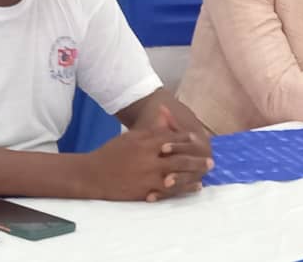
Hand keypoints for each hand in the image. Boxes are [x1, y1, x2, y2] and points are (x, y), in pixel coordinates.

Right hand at [84, 106, 213, 201]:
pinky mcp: (143, 191)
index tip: (199, 141)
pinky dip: (181, 190)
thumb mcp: (133, 136)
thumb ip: (152, 128)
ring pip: (176, 177)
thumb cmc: (113, 152)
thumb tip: (165, 111)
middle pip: (179, 159)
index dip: (188, 141)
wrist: (92, 174)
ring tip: (204, 176)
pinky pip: (166, 192)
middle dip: (196, 161)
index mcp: (147, 144)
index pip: (173, 140)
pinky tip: (191, 188)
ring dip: (193, 176)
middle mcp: (149, 160)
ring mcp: (147, 177)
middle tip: (210, 161)